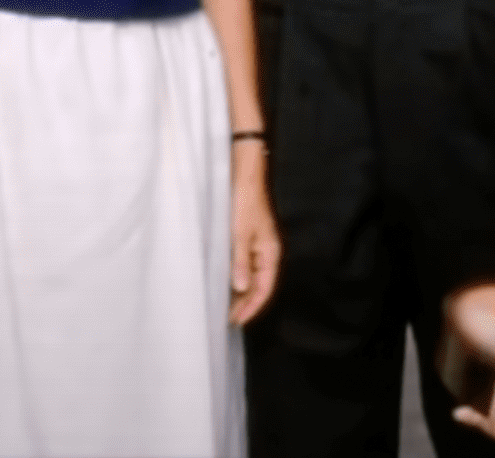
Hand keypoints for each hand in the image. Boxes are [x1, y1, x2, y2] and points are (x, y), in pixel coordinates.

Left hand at [228, 157, 281, 324]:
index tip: (237, 321)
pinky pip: (244, 264)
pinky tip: (224, 281)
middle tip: (227, 318)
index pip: (265, 288)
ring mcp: (256, 245)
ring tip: (224, 305)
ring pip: (250, 276)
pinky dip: (236, 276)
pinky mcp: (246, 238)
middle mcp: (266, 251)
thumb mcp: (240, 233)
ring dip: (240, 291)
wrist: (243, 173)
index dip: (252, 307)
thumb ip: (240, 262)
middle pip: (259, 285)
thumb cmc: (244, 200)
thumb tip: (241, 288)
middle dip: (245, 303)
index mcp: (270, 252)